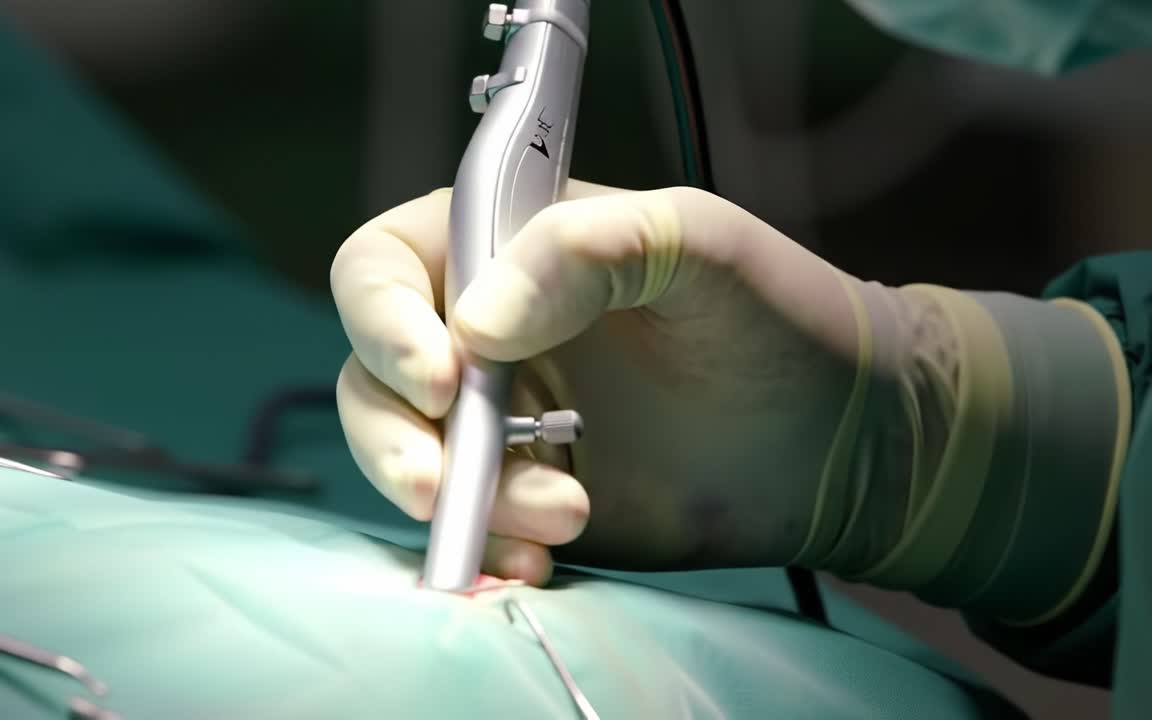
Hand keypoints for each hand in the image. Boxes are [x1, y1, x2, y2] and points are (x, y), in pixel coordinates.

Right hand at [331, 180, 886, 584]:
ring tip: (564, 512)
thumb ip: (586, 249)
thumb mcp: (696, 242)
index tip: (440, 376)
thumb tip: (477, 326)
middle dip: (397, 437)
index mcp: (504, 250)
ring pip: (413, 459)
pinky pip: (471, 524)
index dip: (383, 321)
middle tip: (445, 483)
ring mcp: (504, 418)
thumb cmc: (776, 316)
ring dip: (464, 499)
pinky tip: (541, 557)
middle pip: (374, 378)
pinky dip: (490, 546)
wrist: (839, 439)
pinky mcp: (529, 492)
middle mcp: (485, 332)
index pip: (383, 269)